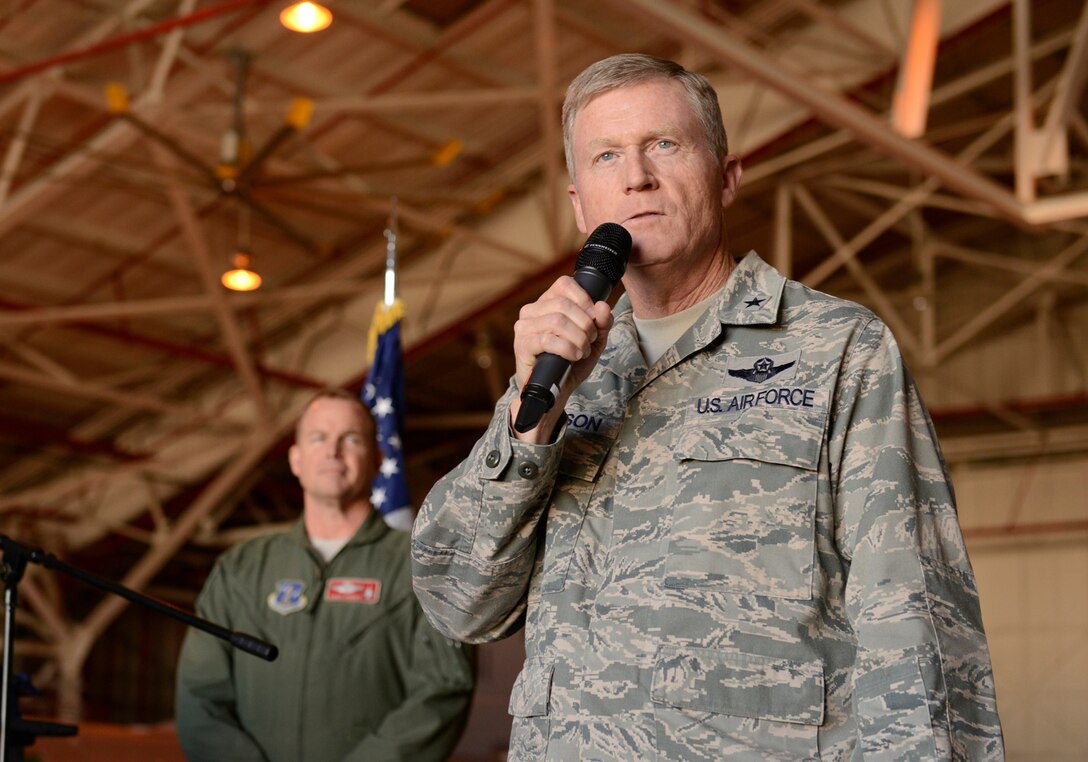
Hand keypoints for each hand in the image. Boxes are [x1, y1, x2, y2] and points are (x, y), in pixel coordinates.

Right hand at [509, 275, 613, 441]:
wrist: (555, 392)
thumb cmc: (571, 363)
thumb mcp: (593, 341)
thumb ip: (602, 323)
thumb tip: (603, 307)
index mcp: (547, 303)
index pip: (564, 284)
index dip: (584, 299)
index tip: (594, 320)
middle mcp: (531, 311)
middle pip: (564, 304)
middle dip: (585, 324)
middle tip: (590, 341)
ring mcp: (524, 328)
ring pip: (557, 320)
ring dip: (578, 338)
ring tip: (582, 351)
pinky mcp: (522, 346)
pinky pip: (547, 339)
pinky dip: (567, 348)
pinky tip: (573, 356)